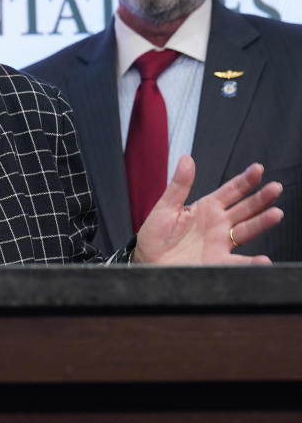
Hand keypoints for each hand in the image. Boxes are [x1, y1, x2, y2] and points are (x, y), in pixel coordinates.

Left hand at [134, 156, 282, 264]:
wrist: (148, 262)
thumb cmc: (155, 236)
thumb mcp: (165, 207)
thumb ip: (179, 185)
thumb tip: (186, 159)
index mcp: (206, 208)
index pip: (231, 191)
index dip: (244, 180)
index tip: (258, 169)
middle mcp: (218, 225)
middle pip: (245, 208)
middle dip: (260, 198)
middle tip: (275, 188)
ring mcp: (220, 243)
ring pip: (247, 230)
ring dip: (262, 223)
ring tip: (275, 214)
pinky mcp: (217, 262)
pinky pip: (238, 262)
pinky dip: (251, 262)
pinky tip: (263, 260)